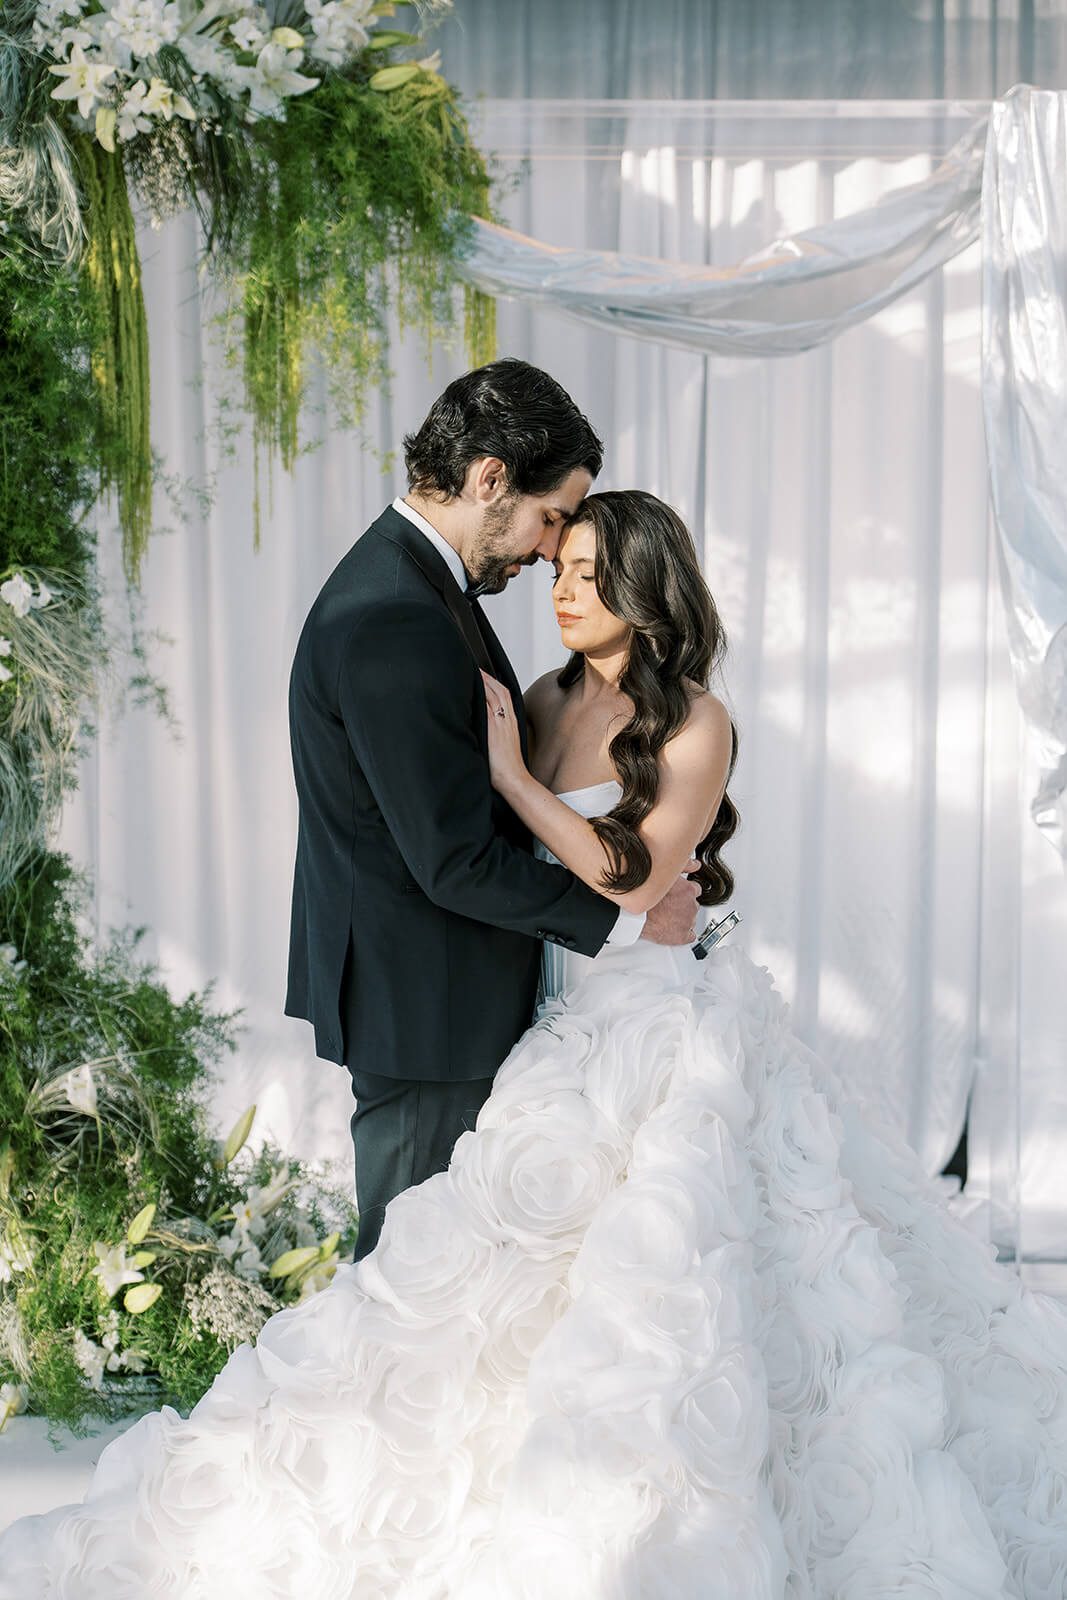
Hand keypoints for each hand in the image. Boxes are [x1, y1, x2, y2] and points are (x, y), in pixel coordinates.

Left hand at [480, 670, 526, 793]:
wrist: (514, 779)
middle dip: (488, 677)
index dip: (494, 683)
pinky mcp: (493, 729)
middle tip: (475, 667)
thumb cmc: (508, 768)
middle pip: (499, 690)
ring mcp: (500, 723)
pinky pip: (487, 707)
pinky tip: (471, 688)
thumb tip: (485, 730)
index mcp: (510, 723)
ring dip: (483, 681)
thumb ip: (496, 734)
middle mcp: (507, 720)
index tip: (484, 675)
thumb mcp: (504, 745)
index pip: (504, 695)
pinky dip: (480, 695)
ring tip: (471, 672)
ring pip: (493, 695)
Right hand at [640, 857, 701, 944]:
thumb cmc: (645, 897)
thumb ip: (683, 866)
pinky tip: (673, 928)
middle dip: (682, 905)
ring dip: (681, 918)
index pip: (695, 889)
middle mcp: (691, 906)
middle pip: (692, 904)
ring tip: (666, 916)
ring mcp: (688, 922)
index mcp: (689, 890)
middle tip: (668, 905)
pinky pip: (689, 936)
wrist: (634, 916)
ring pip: (690, 919)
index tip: (676, 894)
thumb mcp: (664, 874)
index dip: (684, 891)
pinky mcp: (682, 936)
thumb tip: (695, 863)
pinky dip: (683, 933)